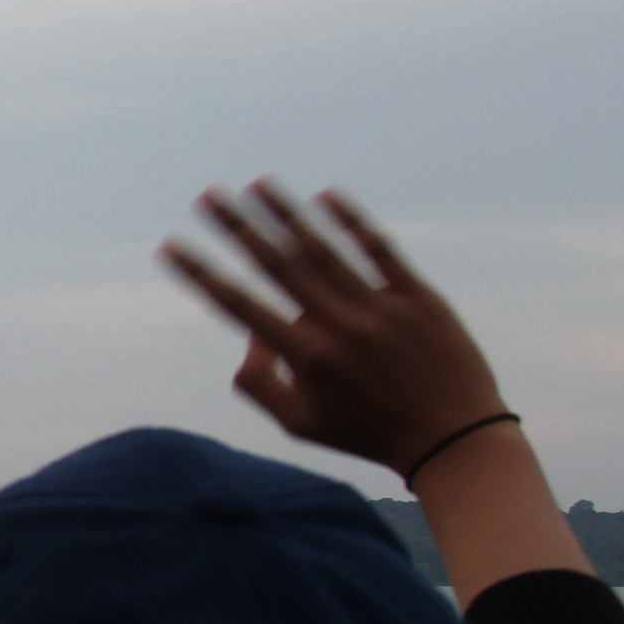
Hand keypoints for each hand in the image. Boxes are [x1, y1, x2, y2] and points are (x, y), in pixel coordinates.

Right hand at [161, 182, 506, 476]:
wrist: (454, 439)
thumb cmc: (368, 433)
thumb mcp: (300, 423)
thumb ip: (259, 383)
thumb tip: (250, 335)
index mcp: (307, 358)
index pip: (239, 306)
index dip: (200, 274)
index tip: (169, 246)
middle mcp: (339, 327)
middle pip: (278, 266)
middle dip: (237, 227)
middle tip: (207, 195)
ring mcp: (381, 309)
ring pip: (325, 250)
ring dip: (287, 214)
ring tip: (257, 183)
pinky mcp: (419, 299)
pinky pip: (381, 251)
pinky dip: (352, 222)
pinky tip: (325, 195)